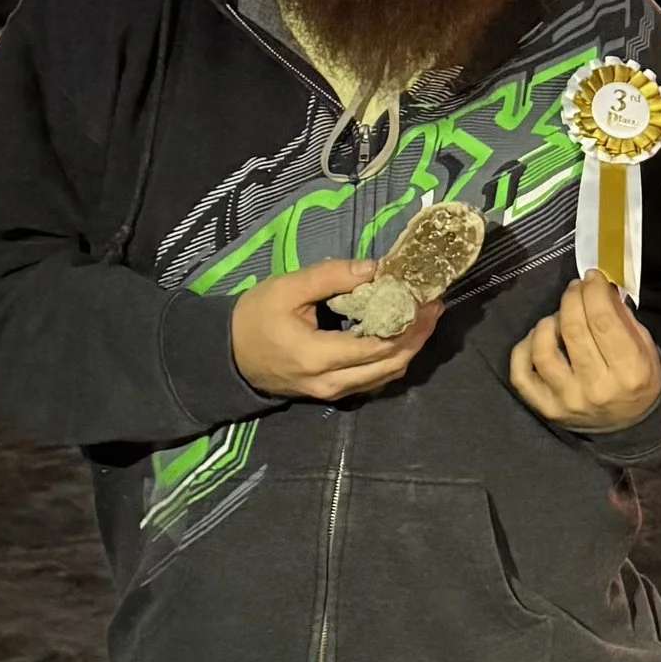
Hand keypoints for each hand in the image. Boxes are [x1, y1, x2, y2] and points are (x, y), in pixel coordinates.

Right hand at [230, 259, 440, 402]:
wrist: (226, 356)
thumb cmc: (253, 318)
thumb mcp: (287, 288)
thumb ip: (331, 277)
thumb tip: (376, 268)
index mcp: (317, 357)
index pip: (377, 346)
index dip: (408, 324)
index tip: (426, 298)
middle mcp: (331, 383)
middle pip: (390, 365)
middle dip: (418, 336)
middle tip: (434, 306)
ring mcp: (333, 393)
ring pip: (385, 376)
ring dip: (409, 348)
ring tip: (425, 318)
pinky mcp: (333, 393)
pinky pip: (373, 380)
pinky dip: (393, 358)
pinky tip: (402, 335)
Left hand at [509, 269, 660, 430]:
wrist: (630, 425)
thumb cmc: (638, 378)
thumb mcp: (644, 346)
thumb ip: (622, 316)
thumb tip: (598, 286)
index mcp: (630, 371)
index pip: (604, 321)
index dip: (593, 291)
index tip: (592, 277)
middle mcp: (597, 388)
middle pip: (573, 330)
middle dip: (572, 298)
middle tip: (575, 288)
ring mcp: (567, 400)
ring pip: (543, 350)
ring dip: (548, 322)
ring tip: (560, 316)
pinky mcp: (546, 408)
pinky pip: (521, 374)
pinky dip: (524, 348)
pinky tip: (538, 339)